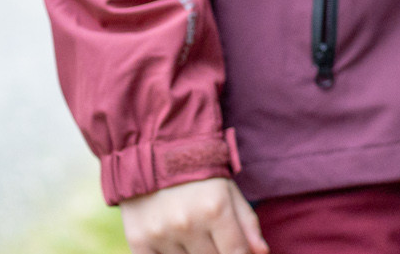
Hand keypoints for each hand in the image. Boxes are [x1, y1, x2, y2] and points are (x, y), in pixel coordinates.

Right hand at [121, 177, 266, 253]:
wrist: (152, 156)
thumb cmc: (199, 175)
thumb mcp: (229, 191)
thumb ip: (247, 223)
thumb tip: (262, 253)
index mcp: (216, 208)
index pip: (236, 253)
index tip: (236, 251)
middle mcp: (188, 223)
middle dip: (215, 251)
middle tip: (208, 232)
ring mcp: (161, 234)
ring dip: (191, 252)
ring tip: (189, 232)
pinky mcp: (138, 241)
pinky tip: (172, 242)